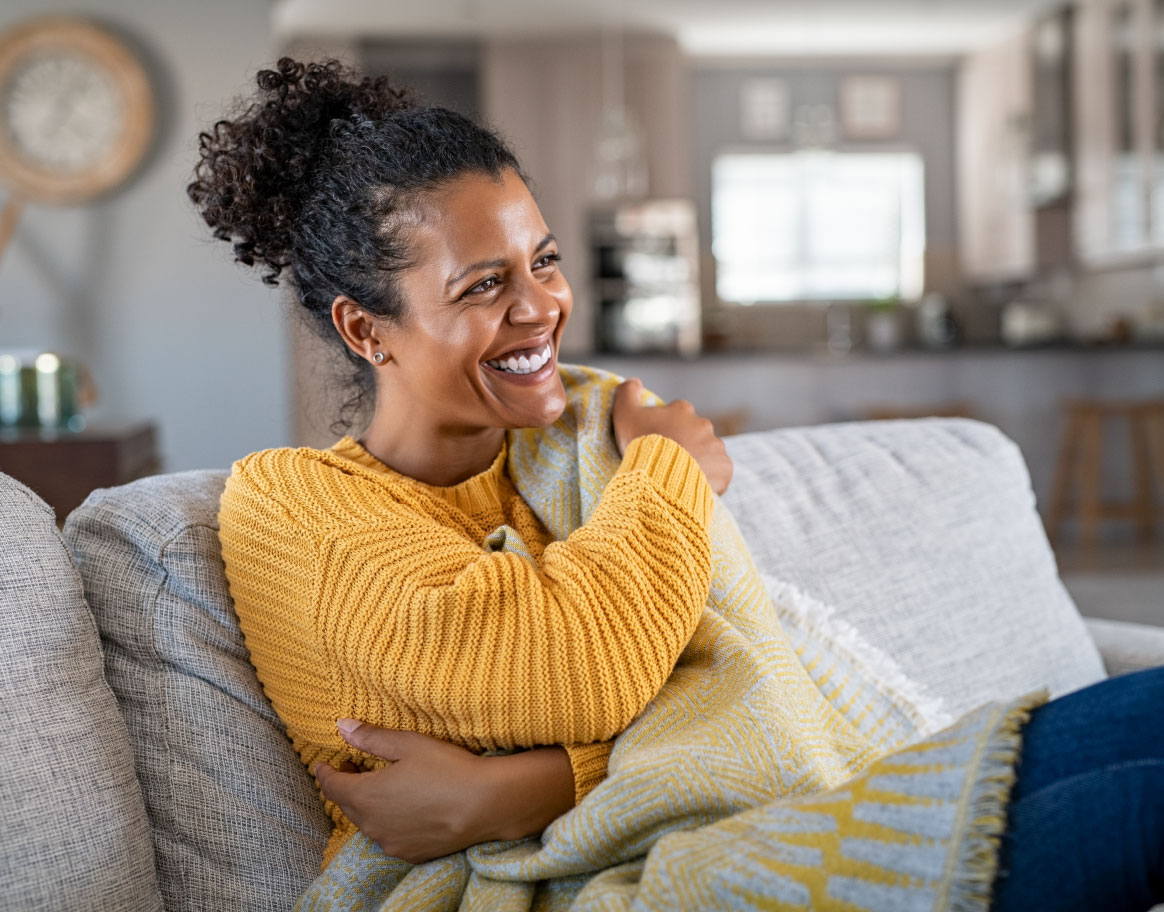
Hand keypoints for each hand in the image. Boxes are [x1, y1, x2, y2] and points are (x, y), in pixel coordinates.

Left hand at [313, 721, 573, 863]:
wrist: (485, 804)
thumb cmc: (446, 768)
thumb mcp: (408, 744)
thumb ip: (371, 738)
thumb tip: (342, 726)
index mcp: (365, 796)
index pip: (331, 786)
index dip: (325, 772)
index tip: (325, 763)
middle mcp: (371, 825)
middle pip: (346, 805)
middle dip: (346, 786)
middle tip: (353, 767)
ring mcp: (390, 842)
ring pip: (367, 822)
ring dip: (366, 804)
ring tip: (379, 787)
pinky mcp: (409, 853)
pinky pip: (387, 836)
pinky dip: (386, 821)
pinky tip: (402, 809)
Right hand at [612, 377, 732, 494]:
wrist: (660, 477)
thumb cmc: (641, 444)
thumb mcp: (625, 415)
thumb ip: (627, 393)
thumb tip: (635, 382)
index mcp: (682, 410)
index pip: (677, 413)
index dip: (666, 427)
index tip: (657, 440)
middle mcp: (703, 425)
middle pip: (694, 433)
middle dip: (685, 444)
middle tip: (669, 460)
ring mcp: (716, 446)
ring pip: (708, 452)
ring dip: (698, 461)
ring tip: (681, 477)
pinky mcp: (725, 467)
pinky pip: (720, 472)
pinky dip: (711, 478)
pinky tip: (696, 485)